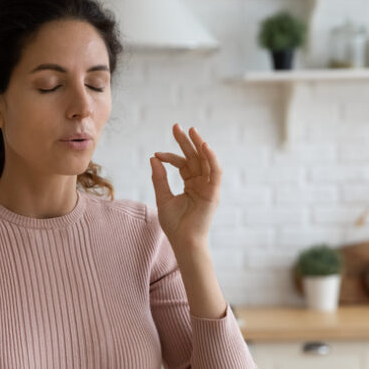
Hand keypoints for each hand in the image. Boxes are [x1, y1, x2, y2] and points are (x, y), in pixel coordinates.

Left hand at [149, 124, 221, 248]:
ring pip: (205, 161)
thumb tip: (153, 158)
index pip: (182, 164)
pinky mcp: (214, 193)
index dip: (170, 157)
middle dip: (186, 142)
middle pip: (194, 158)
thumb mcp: (162, 197)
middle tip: (176, 126)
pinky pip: (215, 172)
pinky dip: (211, 158)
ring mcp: (208, 187)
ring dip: (199, 145)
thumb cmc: (174, 224)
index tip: (156, 154)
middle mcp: (201, 184)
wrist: (183, 242)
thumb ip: (159, 178)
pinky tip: (204, 146)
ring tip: (191, 130)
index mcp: (191, 185)